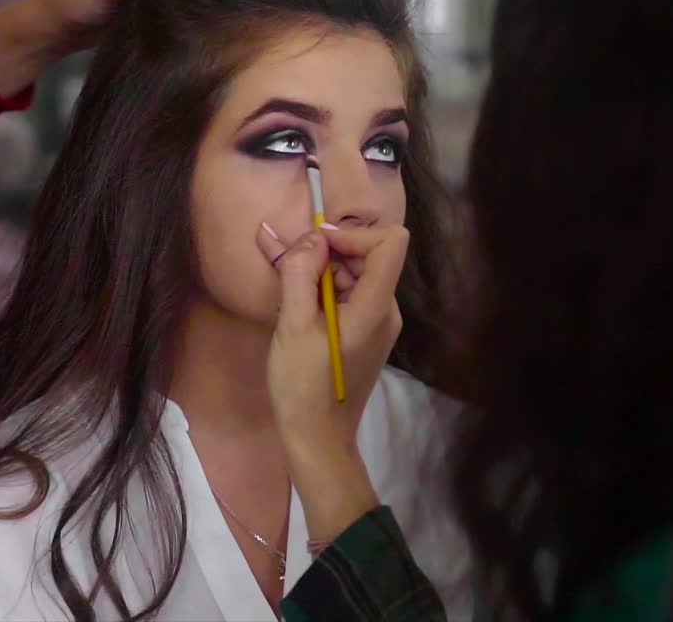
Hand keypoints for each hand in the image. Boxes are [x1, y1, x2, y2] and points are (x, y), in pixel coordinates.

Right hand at [257, 223, 409, 538]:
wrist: (318, 440)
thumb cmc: (304, 386)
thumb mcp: (293, 326)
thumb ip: (300, 275)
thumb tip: (311, 238)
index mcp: (376, 307)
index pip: (390, 242)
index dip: (353, 233)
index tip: (315, 246)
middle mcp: (385, 310)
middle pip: (369, 255)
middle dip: (329, 250)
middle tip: (287, 259)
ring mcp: (377, 323)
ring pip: (355, 274)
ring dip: (320, 268)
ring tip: (283, 273)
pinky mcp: (364, 334)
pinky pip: (348, 296)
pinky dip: (322, 288)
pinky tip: (292, 291)